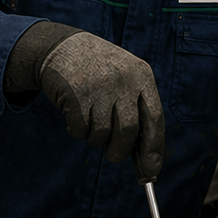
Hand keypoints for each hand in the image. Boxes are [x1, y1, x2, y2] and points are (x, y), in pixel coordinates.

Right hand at [5, 23, 163, 179]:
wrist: (63, 47)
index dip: (154, 148)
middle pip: (128, 131)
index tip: (151, 170)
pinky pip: (80, 130)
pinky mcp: (75, 93)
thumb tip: (148, 163)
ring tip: (90, 118)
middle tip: (112, 154)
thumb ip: (137, 112)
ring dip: (95, 137)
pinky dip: (77, 130)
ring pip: (102, 134)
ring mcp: (99, 85)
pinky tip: (74, 112)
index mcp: (142, 75)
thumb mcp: (125, 80)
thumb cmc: (99, 72)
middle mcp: (124, 79)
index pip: (155, 118)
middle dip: (120, 151)